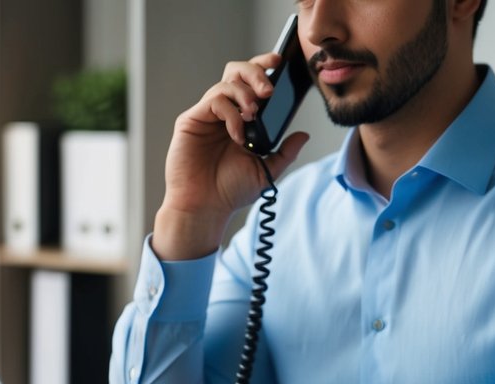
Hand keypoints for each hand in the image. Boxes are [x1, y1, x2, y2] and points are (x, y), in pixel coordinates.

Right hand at [152, 53, 310, 260]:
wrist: (204, 208)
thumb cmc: (229, 192)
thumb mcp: (266, 170)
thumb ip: (285, 152)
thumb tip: (303, 135)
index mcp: (240, 119)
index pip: (251, 83)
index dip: (264, 68)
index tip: (281, 64)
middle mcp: (222, 114)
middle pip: (236, 72)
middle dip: (256, 72)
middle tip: (269, 90)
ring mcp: (206, 116)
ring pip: (226, 83)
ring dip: (245, 94)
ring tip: (254, 114)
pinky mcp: (191, 121)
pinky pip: (214, 101)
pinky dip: (231, 113)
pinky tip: (237, 133)